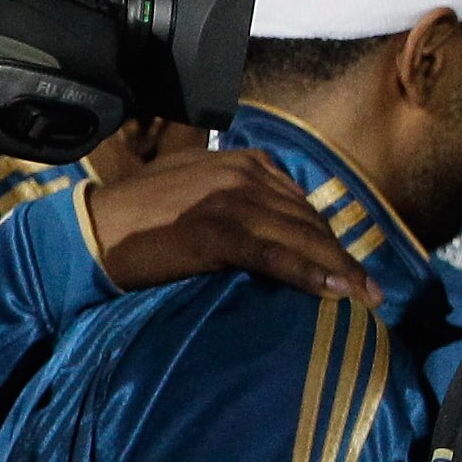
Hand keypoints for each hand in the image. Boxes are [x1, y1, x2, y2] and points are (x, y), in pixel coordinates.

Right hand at [86, 144, 372, 304]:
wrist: (89, 229)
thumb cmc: (140, 215)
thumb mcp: (199, 189)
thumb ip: (242, 196)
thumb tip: (281, 223)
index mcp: (244, 162)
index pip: (303, 206)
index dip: (330, 240)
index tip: (353, 268)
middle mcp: (244, 174)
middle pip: (310, 222)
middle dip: (343, 257)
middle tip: (372, 292)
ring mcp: (231, 200)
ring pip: (300, 238)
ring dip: (339, 270)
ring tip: (364, 299)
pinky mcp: (216, 230)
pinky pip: (274, 255)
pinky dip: (309, 274)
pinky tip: (335, 292)